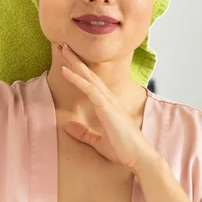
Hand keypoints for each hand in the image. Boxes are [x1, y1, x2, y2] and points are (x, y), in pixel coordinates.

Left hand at [60, 45, 158, 172]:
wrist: (139, 157)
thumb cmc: (123, 150)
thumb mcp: (98, 141)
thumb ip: (84, 133)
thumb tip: (68, 126)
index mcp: (108, 104)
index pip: (91, 82)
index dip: (79, 69)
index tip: (67, 58)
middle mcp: (109, 98)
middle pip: (89, 73)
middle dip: (75, 58)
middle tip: (62, 44)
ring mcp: (108, 101)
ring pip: (88, 76)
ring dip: (74, 62)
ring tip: (62, 48)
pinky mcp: (106, 107)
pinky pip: (89, 89)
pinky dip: (77, 78)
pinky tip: (65, 71)